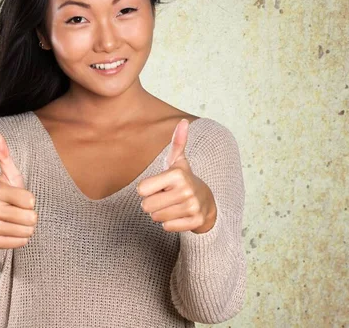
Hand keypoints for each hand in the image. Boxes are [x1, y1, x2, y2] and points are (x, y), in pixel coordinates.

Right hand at [0, 133, 37, 250]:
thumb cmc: (5, 196)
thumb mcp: (8, 177)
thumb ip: (4, 157)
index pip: (30, 200)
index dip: (30, 201)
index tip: (19, 199)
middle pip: (30, 218)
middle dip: (30, 216)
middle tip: (18, 213)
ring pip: (27, 231)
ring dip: (26, 228)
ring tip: (15, 222)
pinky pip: (21, 242)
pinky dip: (21, 239)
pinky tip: (11, 232)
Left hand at [137, 119, 216, 233]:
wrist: (207, 202)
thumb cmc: (185, 180)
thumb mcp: (179, 161)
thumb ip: (177, 142)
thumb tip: (184, 121)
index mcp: (177, 174)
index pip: (141, 190)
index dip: (147, 189)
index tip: (160, 186)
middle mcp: (186, 189)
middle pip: (146, 206)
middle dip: (153, 204)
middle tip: (166, 197)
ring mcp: (192, 206)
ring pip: (156, 218)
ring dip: (161, 214)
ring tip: (173, 206)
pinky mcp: (195, 221)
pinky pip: (167, 227)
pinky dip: (170, 224)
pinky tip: (179, 215)